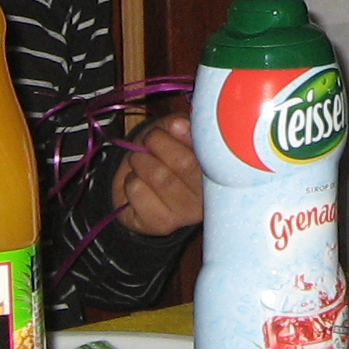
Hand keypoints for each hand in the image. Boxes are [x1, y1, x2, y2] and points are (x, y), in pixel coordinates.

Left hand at [115, 116, 202, 235]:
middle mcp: (208, 197)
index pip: (210, 154)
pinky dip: (129, 181)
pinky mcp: (161, 225)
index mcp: (218, 173)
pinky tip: (139, 184)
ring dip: (140, 161)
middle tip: (149, 140)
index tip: (175, 125)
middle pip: (184, 164)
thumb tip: (178, 124)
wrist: (143, 187)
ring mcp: (186, 215)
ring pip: (157, 176)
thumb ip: (181, 126)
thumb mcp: (177, 133)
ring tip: (142, 163)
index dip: (189, 137)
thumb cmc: (165, 155)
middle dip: (157, 143)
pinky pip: (136, 191)